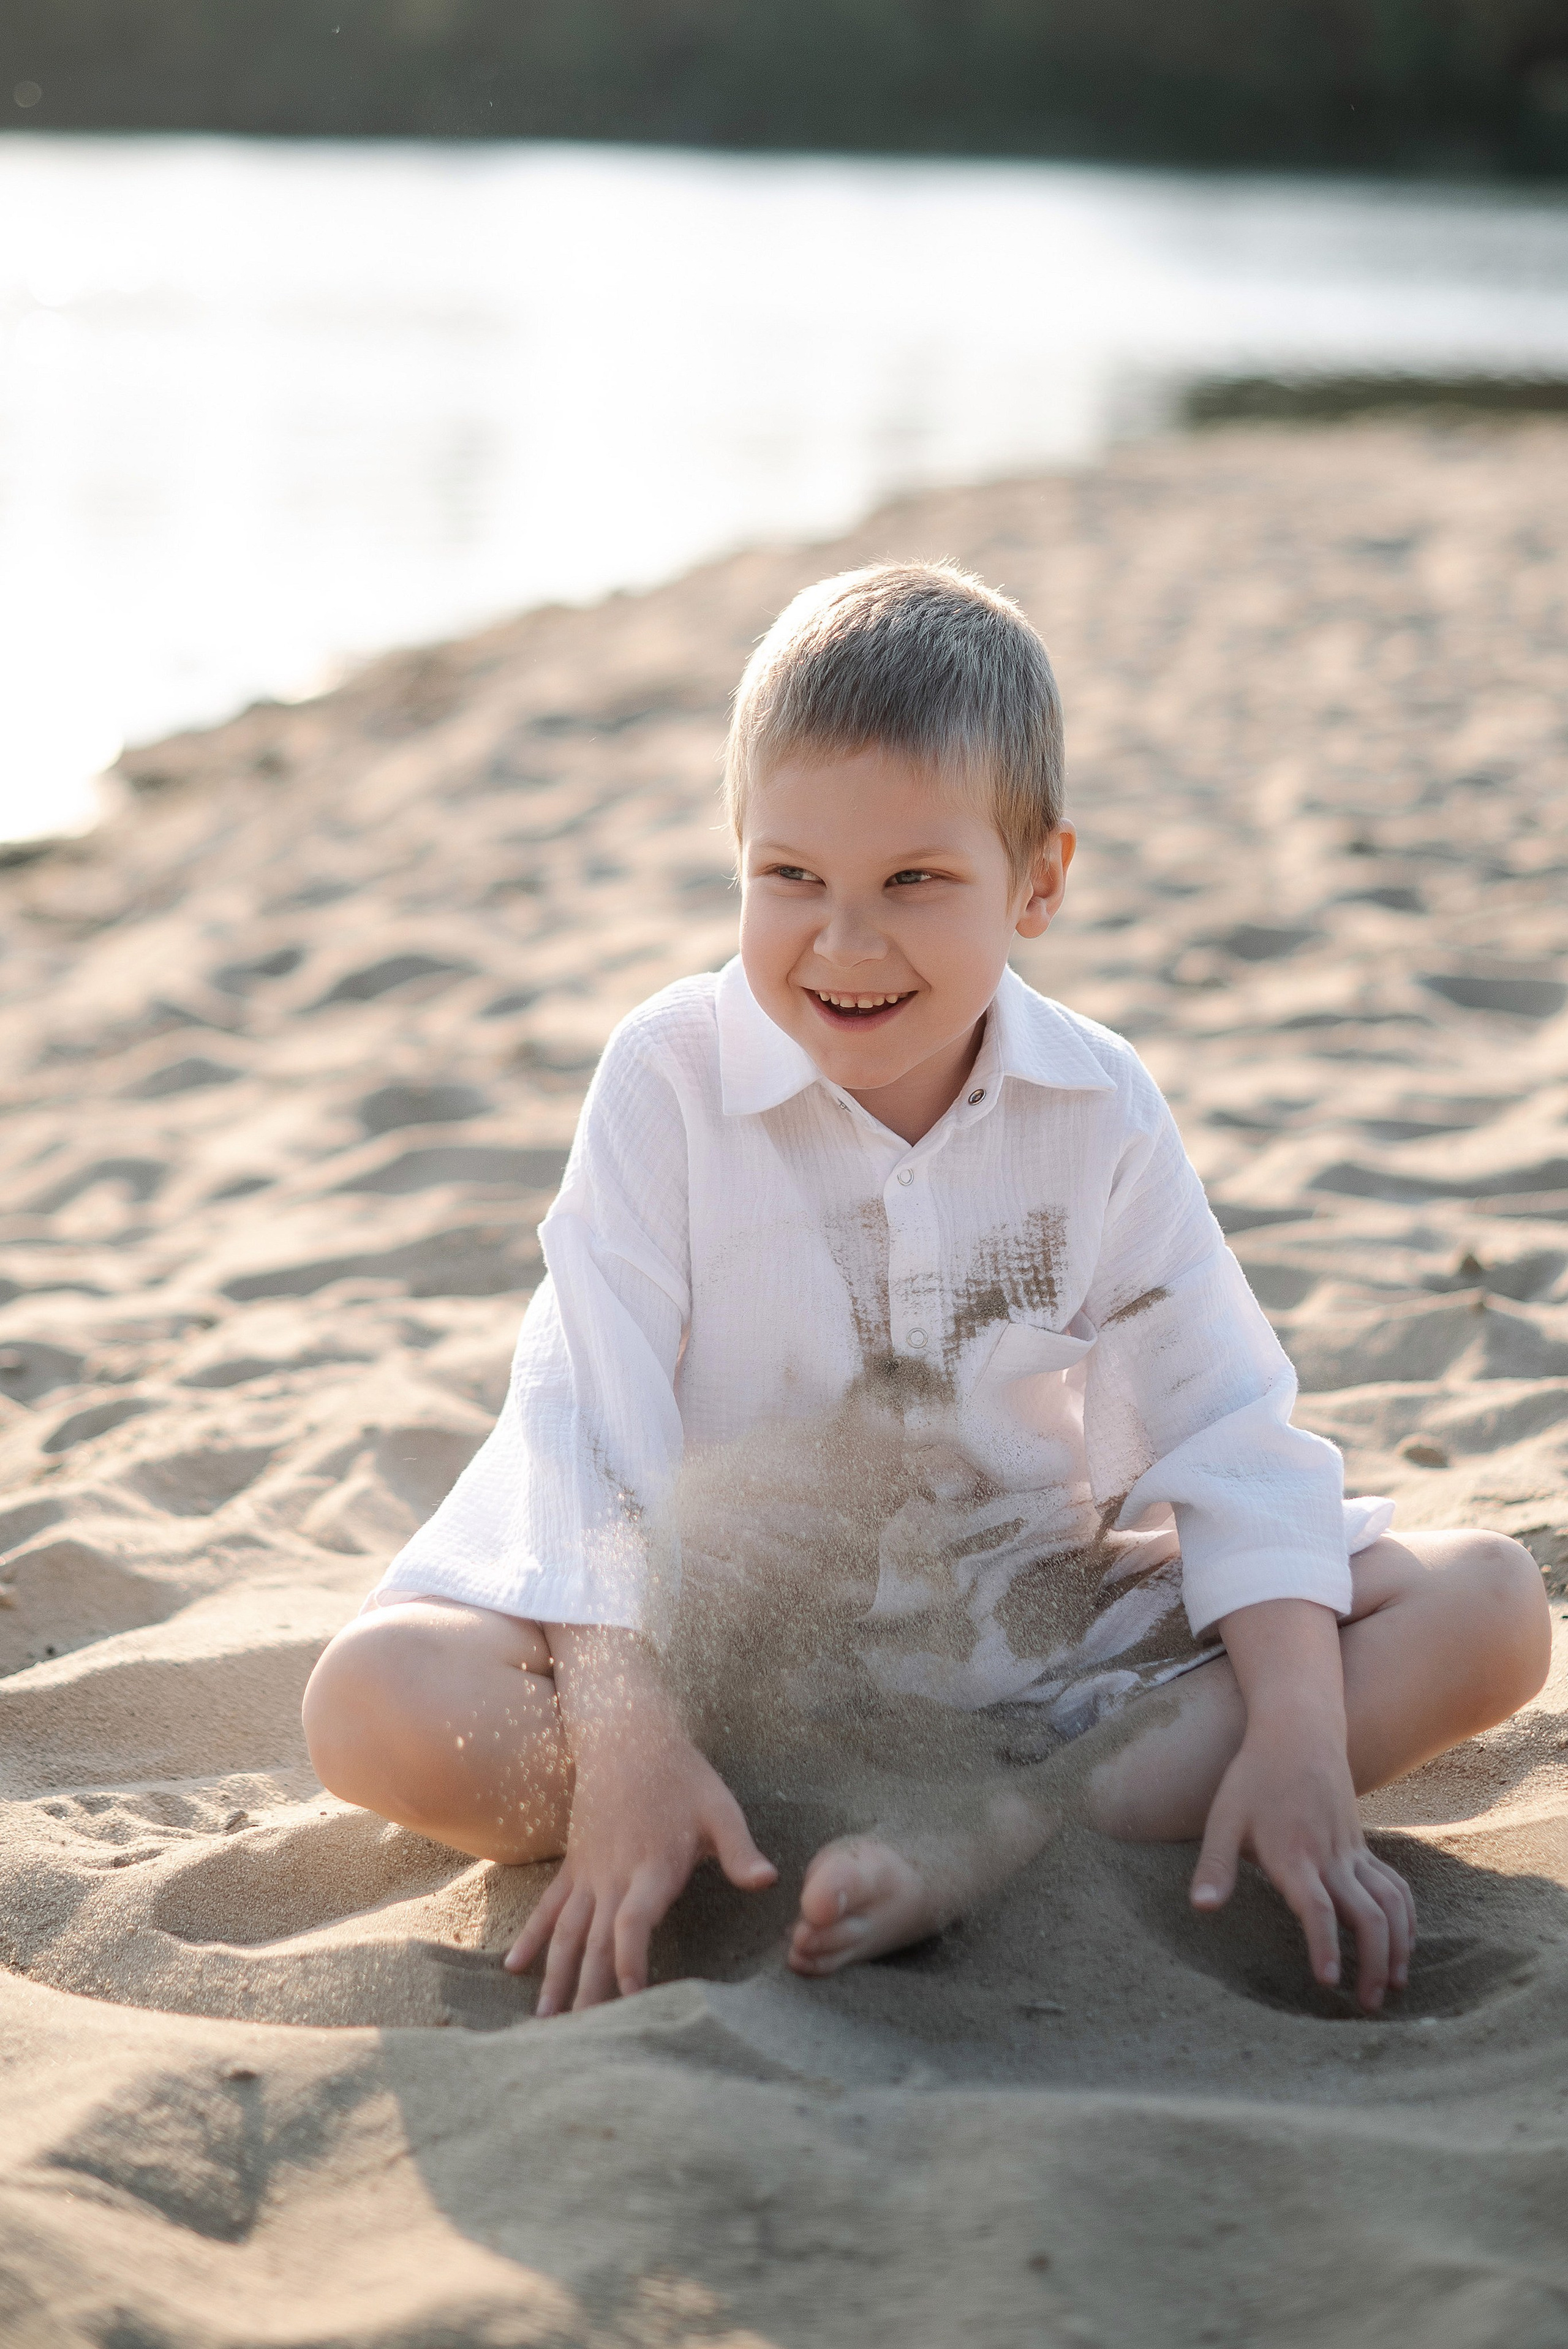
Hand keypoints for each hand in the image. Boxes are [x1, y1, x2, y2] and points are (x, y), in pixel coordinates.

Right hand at [503, 1631, 774, 2012]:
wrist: (627, 1734)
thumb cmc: (681, 1774)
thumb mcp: (719, 1806)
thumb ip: (740, 1850)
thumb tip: (769, 1882)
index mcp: (652, 1867)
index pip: (633, 1925)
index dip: (630, 1963)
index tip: (632, 2001)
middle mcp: (613, 1877)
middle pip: (597, 1943)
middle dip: (589, 1993)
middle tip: (580, 2043)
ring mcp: (589, 1873)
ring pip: (568, 1933)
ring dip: (556, 1977)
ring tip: (544, 2023)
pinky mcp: (575, 1865)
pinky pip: (550, 1907)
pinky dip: (532, 1938)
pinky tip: (512, 1969)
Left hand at [1190, 1720, 1414, 2011]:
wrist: (1298, 1732)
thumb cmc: (1254, 1778)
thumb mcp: (1223, 1818)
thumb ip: (1215, 1866)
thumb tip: (1201, 1908)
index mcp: (1294, 1855)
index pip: (1317, 1909)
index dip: (1325, 1945)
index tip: (1328, 1981)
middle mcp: (1331, 1858)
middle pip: (1367, 1917)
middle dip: (1371, 1964)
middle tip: (1363, 2006)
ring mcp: (1352, 1853)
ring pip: (1391, 1905)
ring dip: (1396, 1948)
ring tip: (1390, 1988)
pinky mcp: (1362, 1848)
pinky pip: (1395, 1887)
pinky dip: (1406, 1919)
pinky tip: (1403, 1947)